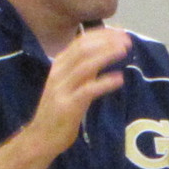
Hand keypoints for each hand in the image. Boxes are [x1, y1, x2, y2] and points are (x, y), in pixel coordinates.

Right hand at [27, 27, 130, 157]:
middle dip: (106, 41)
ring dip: (106, 55)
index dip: (101, 35)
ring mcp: (61, 89)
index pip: (80, 42)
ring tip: (124, 50)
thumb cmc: (60, 110)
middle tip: (127, 39)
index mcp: (59, 65)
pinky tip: (119, 78)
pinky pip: (87, 90)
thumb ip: (85, 70)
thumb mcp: (71, 84)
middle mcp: (58, 73)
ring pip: (84, 66)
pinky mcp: (67, 106)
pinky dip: (104, 82)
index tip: (121, 31)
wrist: (41, 136)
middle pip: (82, 49)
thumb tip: (105, 54)